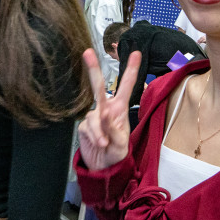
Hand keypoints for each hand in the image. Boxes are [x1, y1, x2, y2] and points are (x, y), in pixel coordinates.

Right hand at [77, 49, 139, 170]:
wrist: (103, 167)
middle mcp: (106, 109)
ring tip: (104, 143)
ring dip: (99, 131)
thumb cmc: (117, 153)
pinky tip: (98, 144)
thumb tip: (104, 114)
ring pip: (94, 116)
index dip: (131, 69)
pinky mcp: (84, 125)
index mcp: (120, 109)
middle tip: (87, 52)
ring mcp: (94, 116)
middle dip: (93, 70)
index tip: (136, 53)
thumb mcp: (122, 144)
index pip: (126, 87)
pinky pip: (87, 127)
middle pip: (99, 87)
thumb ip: (115, 130)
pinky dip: (94, 137)